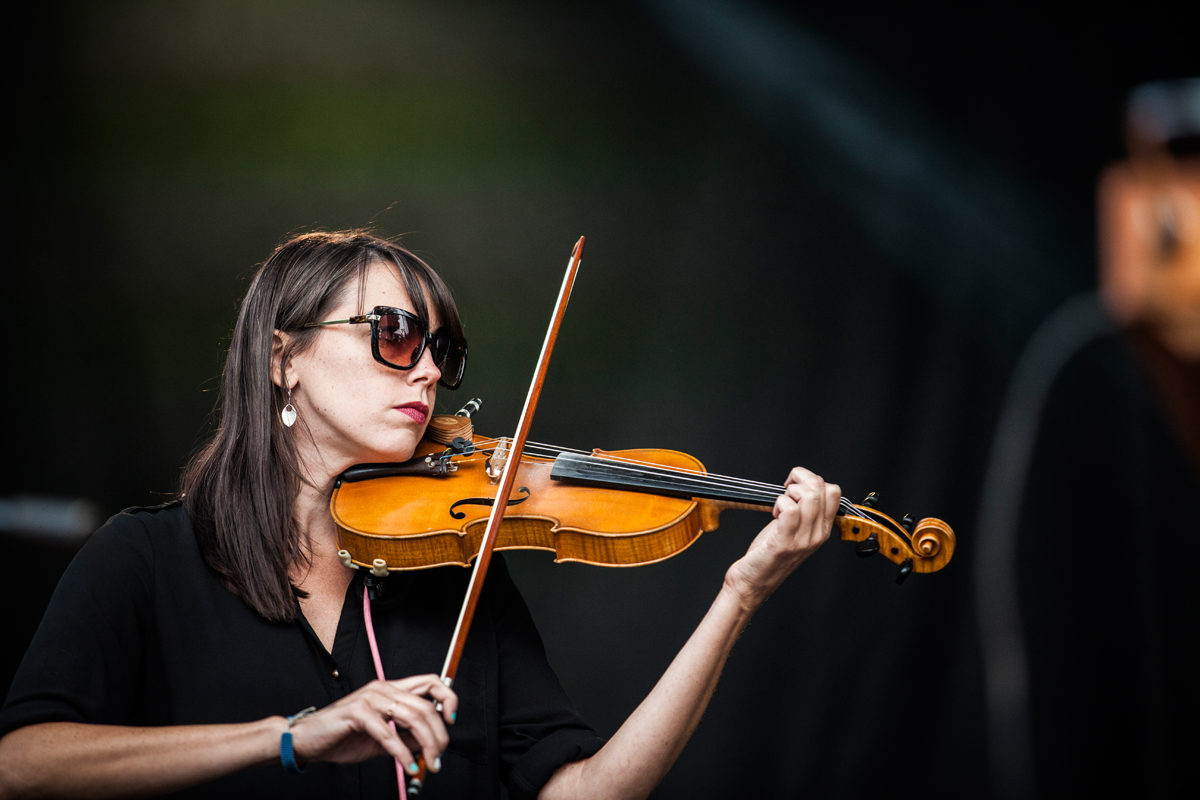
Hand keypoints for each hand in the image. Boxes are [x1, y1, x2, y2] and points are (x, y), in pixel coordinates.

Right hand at [289, 675, 456, 773]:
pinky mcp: (358, 712)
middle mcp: (383, 688)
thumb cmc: (343, 737)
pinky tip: (407, 765)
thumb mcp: (382, 739)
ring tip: (429, 763)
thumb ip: (406, 738)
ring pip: (412, 716)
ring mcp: (371, 698)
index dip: (448, 698)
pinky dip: (401, 752)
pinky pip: (388, 733)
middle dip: (439, 734)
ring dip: (426, 744)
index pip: (430, 682)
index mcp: (391, 689)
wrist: (309, 741)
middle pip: (426, 705)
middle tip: (439, 756)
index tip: (452, 721)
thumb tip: (429, 746)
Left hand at [723, 467, 839, 610]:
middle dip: (800, 480)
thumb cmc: (770, 554)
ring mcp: (803, 539)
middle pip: (820, 489)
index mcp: (822, 530)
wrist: (754, 581)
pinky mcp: (784, 542)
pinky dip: (779, 503)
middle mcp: (817, 534)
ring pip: (808, 496)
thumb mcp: (796, 532)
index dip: (812, 480)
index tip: (796, 487)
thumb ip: (804, 512)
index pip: (833, 492)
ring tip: (780, 504)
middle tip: (785, 491)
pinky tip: (774, 514)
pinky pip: (789, 509)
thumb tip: (802, 486)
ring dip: (789, 492)